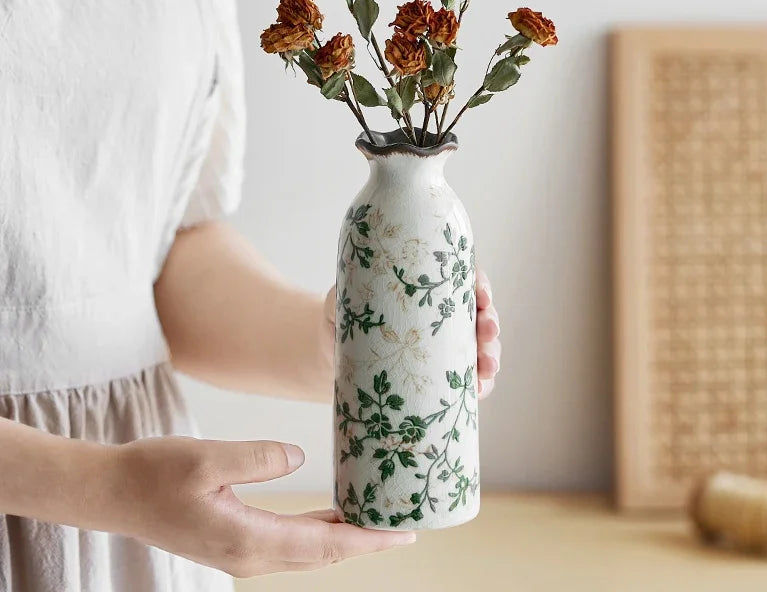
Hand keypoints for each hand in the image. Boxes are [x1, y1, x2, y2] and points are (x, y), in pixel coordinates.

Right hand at [104, 436, 412, 576]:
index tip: (404, 534)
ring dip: (345, 539)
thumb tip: (302, 459)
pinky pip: (290, 543)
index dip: (367, 540)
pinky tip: (333, 517)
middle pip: (323, 555)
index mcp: (247, 539)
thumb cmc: (155, 474)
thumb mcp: (207, 459)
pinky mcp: (235, 540)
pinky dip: (320, 534)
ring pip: (308, 552)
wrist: (114, 493)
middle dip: (366, 542)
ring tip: (378, 520)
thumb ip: (258, 458)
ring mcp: (242, 552)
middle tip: (405, 526)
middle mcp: (250, 554)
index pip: (323, 545)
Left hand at [323, 268, 500, 399]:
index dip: (480, 286)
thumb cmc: (342, 315)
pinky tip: (478, 390)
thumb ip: (347, 296)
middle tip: (488, 334)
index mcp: (426, 284)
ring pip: (481, 347)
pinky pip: (469, 380)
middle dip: (490, 324)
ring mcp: (446, 345)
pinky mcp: (441, 376)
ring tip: (487, 369)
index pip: (463, 278)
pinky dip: (479, 385)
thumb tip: (350, 303)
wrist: (335, 353)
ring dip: (491, 356)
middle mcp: (442, 312)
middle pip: (480, 313)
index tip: (483, 297)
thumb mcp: (342, 299)